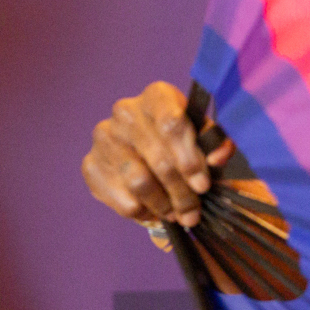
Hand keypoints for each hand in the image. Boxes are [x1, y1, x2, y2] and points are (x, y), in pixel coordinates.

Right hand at [82, 82, 232, 227]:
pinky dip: (142, 212)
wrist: (144, 151)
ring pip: (139, 182)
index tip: (203, 185)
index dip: (189, 159)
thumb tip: (219, 156)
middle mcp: (125, 111)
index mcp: (156, 96)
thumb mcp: (203, 137)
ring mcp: (104, 137)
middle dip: (181, 192)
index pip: (171, 124)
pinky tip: (153, 210)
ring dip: (163, 205)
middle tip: (194, 211)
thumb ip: (216, 143)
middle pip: (158, 159)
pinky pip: (121, 198)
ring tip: (177, 213)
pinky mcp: (90, 164)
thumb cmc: (179, 141)